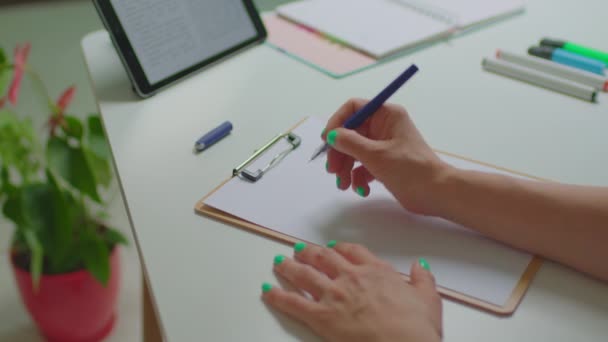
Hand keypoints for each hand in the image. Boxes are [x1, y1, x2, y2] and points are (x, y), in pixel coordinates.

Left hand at [262, 242, 441, 341]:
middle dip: (309, 252)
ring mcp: (334, 295)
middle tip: (298, 249)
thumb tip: (420, 267)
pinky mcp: (321, 316)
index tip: (332, 247)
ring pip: (305, 274)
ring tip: (279, 262)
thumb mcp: (428, 298)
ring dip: (289, 267)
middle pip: (324, 258)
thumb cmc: (416, 327)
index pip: (353, 251)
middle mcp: (351, 277)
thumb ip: (423, 279)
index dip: (339, 248)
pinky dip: (278, 295)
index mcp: (375, 271)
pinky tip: (267, 290)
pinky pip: (293, 302)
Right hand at [322, 98, 448, 215]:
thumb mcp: (376, 155)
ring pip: (354, 151)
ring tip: (344, 185)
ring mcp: (384, 146)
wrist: (437, 193)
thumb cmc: (410, 169)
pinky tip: (361, 189)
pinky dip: (358, 177)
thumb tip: (331, 135)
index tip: (327, 140)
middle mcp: (384, 127)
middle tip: (332, 170)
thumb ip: (350, 143)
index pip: (353, 108)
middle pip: (350, 133)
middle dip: (339, 152)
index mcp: (386, 115)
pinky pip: (363, 166)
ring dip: (345, 168)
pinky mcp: (385, 163)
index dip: (337, 122)